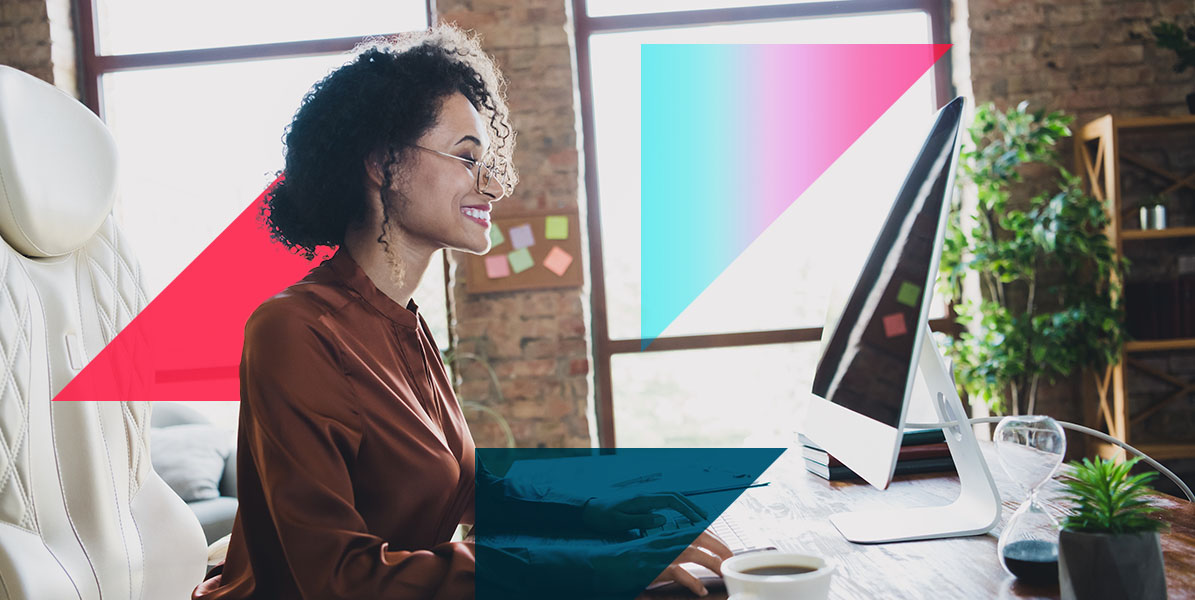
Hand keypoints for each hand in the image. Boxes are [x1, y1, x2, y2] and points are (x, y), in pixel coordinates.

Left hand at [581, 491, 707, 532]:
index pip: (671, 500)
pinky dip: (676, 506)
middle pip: (675, 496)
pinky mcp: (642, 501)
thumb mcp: (619, 522)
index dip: (687, 510)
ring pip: (671, 497)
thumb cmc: (602, 516)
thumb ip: (641, 521)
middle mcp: (646, 495)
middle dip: (692, 506)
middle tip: (705, 518)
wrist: (588, 508)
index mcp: (643, 499)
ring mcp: (645, 497)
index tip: (698, 520)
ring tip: (698, 516)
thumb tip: (663, 519)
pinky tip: (680, 515)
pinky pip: (664, 501)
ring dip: (685, 505)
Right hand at [588, 527, 732, 596]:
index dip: (714, 537)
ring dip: (713, 562)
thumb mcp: (651, 551)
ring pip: (694, 552)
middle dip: (720, 547)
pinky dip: (694, 582)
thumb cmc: (627, 560)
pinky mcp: (654, 567)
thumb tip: (687, 561)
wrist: (603, 562)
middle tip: (733, 560)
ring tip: (724, 573)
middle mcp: (665, 540)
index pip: (695, 529)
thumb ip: (669, 552)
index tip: (725, 548)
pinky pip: (679, 573)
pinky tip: (700, 590)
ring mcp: (660, 553)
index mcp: (665, 535)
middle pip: (700, 537)